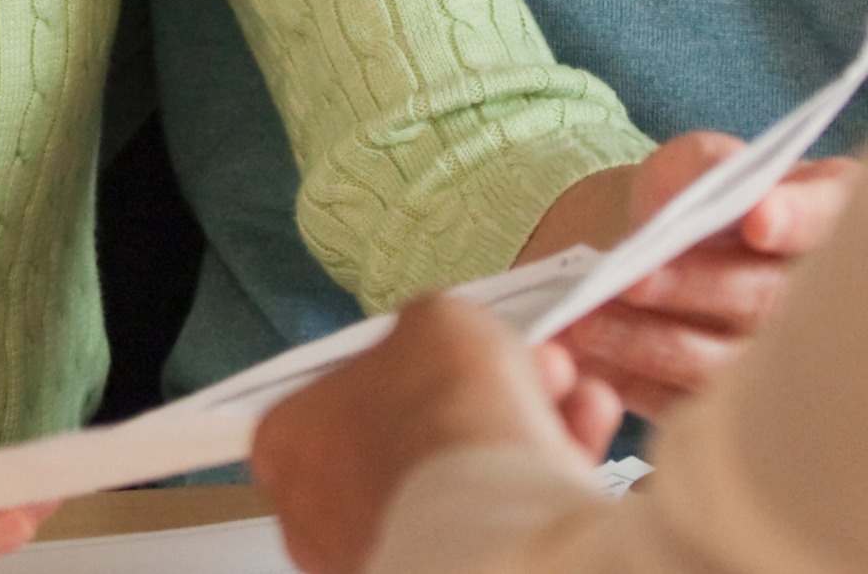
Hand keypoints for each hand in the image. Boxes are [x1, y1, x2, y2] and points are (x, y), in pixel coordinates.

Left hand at [251, 294, 609, 573]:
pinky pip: (494, 512)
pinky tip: (581, 432)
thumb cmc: (444, 422)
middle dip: (483, 390)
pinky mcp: (441, 569)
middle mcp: (319, 509)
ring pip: (462, 471)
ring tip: (570, 395)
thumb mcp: (438, 319)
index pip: (341, 387)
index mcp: (286, 441)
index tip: (453, 348)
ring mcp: (379, 549)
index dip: (412, 358)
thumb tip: (447, 336)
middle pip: (414, 428)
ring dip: (527, 421)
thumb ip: (433, 324)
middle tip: (528, 363)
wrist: (492, 517)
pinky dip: (540, 473)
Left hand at [510, 133, 858, 417]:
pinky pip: (684, 406)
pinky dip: (631, 383)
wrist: (669, 247)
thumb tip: (688, 200)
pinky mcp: (729, 407)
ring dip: (648, 343)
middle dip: (695, 288)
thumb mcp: (699, 161)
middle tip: (632, 276)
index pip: (827, 216)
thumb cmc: (697, 191)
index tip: (757, 219)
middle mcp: (823, 296)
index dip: (795, 219)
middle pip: (766, 300)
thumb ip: (703, 168)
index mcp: (833, 216)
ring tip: (584, 320)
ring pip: (721, 363)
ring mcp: (782, 362)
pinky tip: (586, 361)